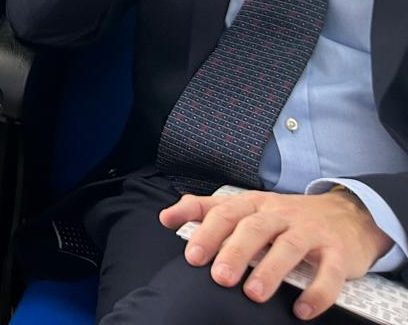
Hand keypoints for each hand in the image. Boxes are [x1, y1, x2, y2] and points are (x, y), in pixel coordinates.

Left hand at [162, 188, 391, 318]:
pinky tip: (301, 310)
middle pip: (255, 229)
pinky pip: (329, 272)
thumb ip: (206, 211)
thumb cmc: (287, 216)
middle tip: (219, 278)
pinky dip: (317, 292)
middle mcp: (281, 214)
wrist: (348, 215)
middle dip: (235, 252)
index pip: (226, 213)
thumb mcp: (247, 208)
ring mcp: (311, 232)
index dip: (208, 233)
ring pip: (289, 247)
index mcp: (255, 204)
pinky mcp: (338, 253)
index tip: (192, 257)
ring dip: (271, 271)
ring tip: (253, 294)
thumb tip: (166, 217)